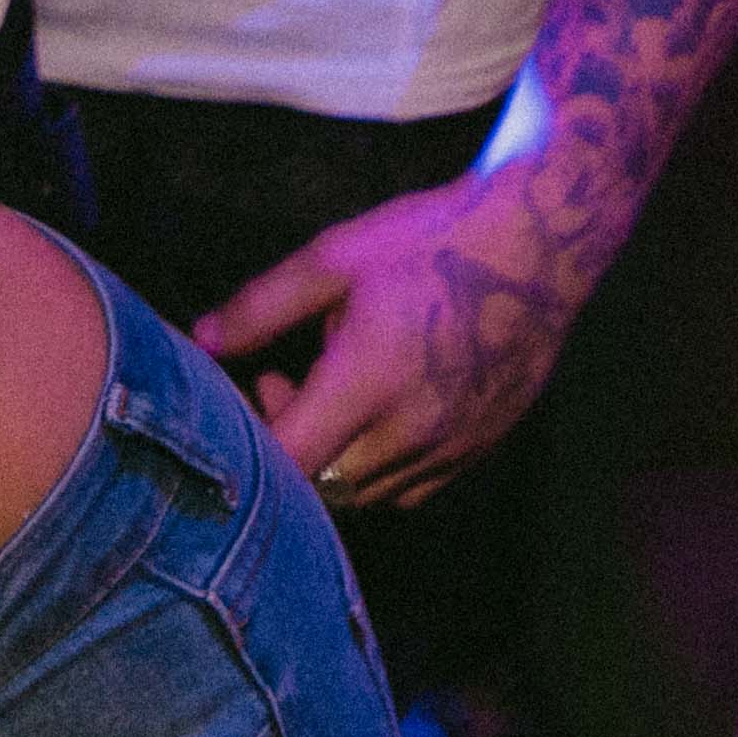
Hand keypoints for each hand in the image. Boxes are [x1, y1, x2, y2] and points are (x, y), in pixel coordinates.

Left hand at [196, 154, 603, 513]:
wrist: (537, 248)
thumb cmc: (428, 243)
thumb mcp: (334, 259)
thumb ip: (261, 307)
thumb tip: (200, 340)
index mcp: (369, 381)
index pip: (291, 460)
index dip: (254, 444)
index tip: (254, 388)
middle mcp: (412, 430)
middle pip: (323, 487)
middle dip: (291, 447)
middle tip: (285, 383)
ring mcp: (452, 447)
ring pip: (368, 494)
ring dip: (334, 459)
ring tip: (334, 391)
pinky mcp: (480, 450)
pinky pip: (413, 489)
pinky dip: (380, 469)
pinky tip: (379, 411)